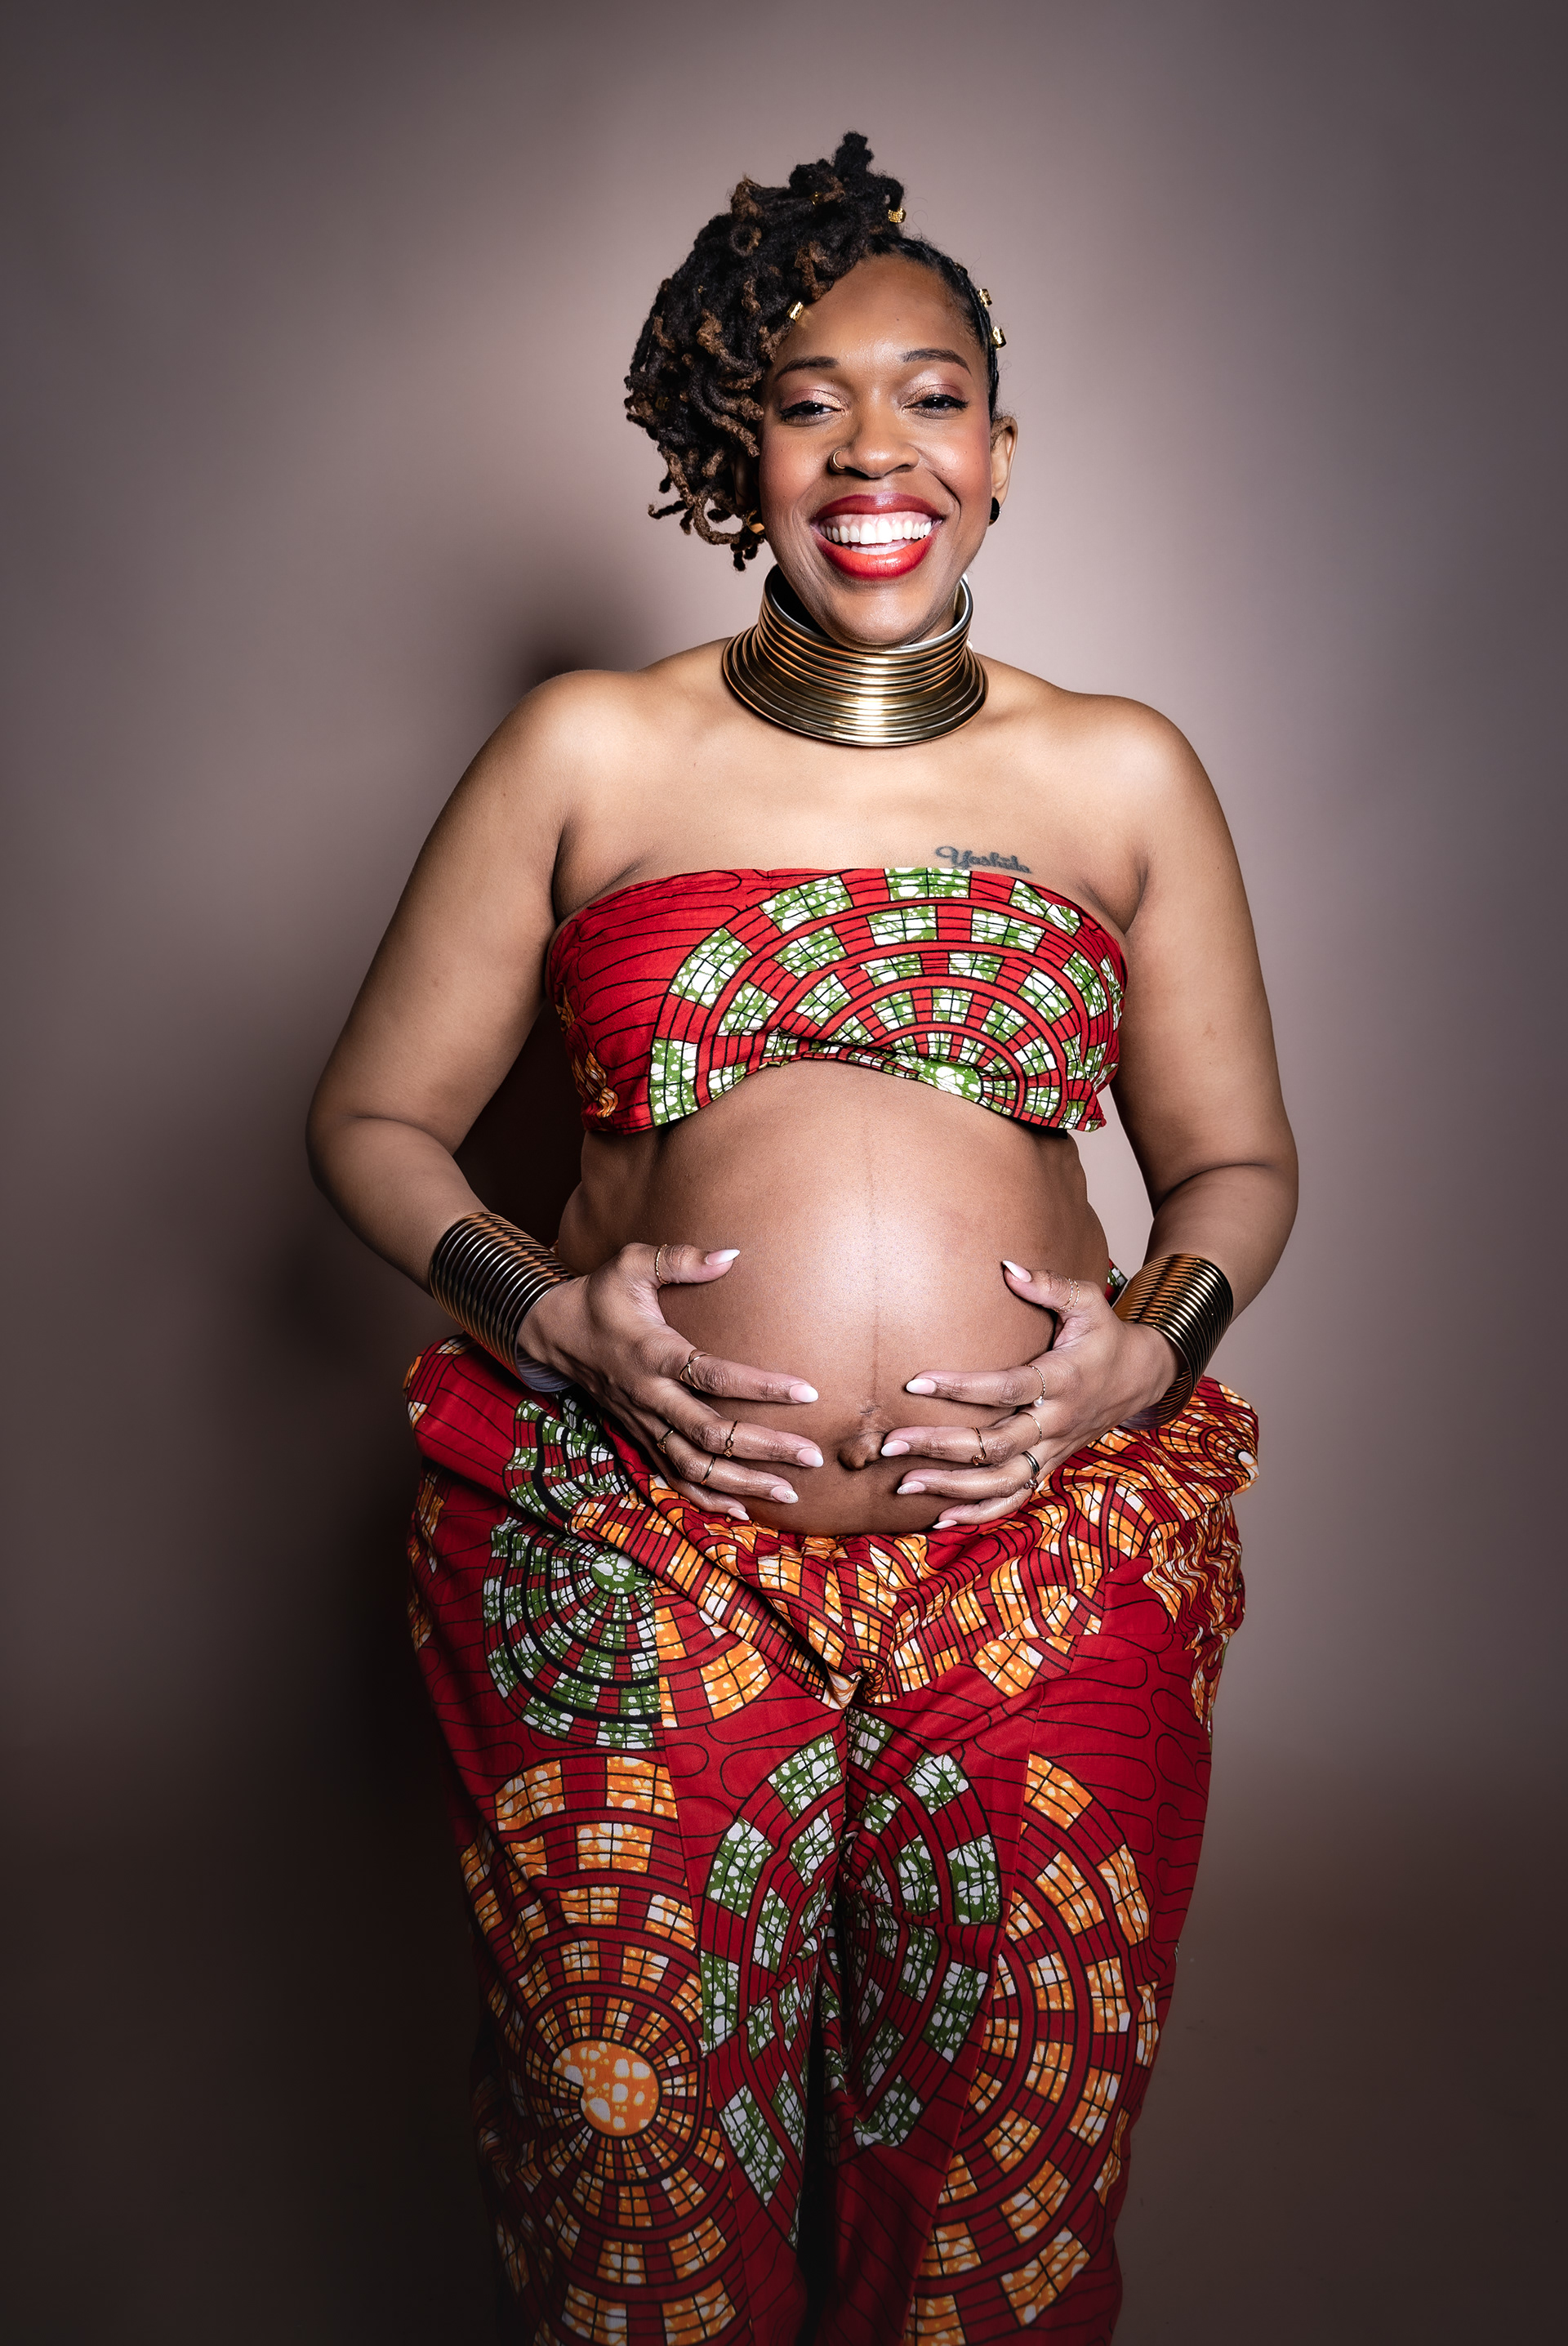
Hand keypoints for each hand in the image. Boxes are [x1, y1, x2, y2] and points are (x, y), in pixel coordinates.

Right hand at [518, 1242, 821, 1520]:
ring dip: (742, 1483)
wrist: (555, 1333)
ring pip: (693, 1466)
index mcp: (652, 1352)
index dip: (761, 1386)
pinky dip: (707, 1498)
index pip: (713, 1375)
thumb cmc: (602, 1294)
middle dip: (763, 1448)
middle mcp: (649, 1395)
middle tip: (812, 1456)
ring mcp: (643, 1422)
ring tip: (791, 1492)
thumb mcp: (632, 1263)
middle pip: (709, 1434)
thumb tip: (731, 1254)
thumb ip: (679, 1257)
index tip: (807, 1391)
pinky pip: (673, 1478)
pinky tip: (744, 1509)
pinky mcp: (640, 1436)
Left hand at [877, 1262, 1178, 1528]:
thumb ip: (1050, 1284)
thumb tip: (1006, 1266)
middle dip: (941, 1446)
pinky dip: (981, 1513)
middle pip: (996, 1445)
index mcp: (1063, 1380)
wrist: (1141, 1377)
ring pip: (1001, 1480)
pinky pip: (1016, 1497)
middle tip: (891, 1443)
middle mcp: (1057, 1422)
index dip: (962, 1388)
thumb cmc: (1105, 1335)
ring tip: (904, 1484)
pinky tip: (941, 1518)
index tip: (915, 1381)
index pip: (1007, 1388)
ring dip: (952, 1487)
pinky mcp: (1050, 1464)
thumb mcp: (1088, 1302)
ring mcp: (1053, 1449)